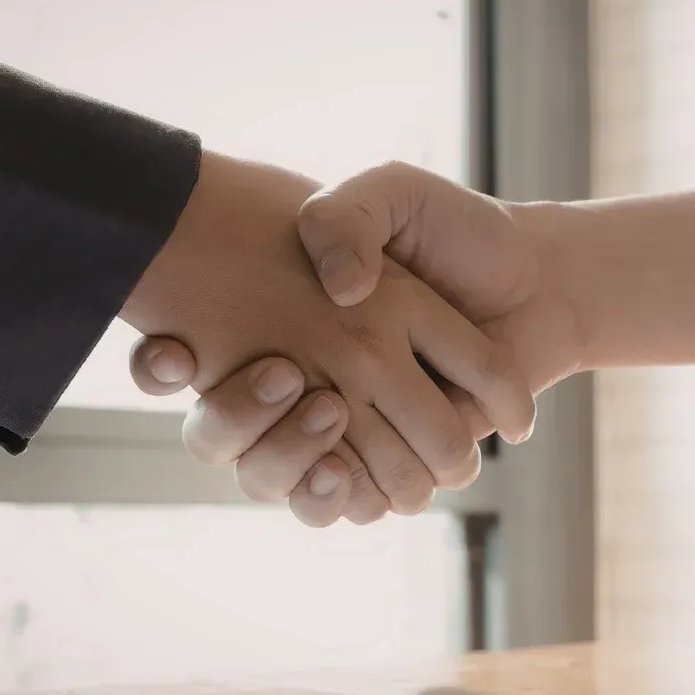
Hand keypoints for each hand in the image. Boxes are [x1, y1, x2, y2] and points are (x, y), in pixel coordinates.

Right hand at [120, 152, 535, 522]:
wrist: (538, 282)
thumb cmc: (457, 231)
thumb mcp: (393, 192)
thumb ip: (346, 217)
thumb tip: (335, 291)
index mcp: (277, 320)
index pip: (179, 356)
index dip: (155, 365)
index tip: (176, 352)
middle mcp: (296, 380)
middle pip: (218, 435)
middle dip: (233, 420)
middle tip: (285, 376)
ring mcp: (341, 428)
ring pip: (271, 480)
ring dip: (286, 460)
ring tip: (328, 412)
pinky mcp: (390, 462)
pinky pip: (341, 503)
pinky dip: (341, 492)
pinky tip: (349, 460)